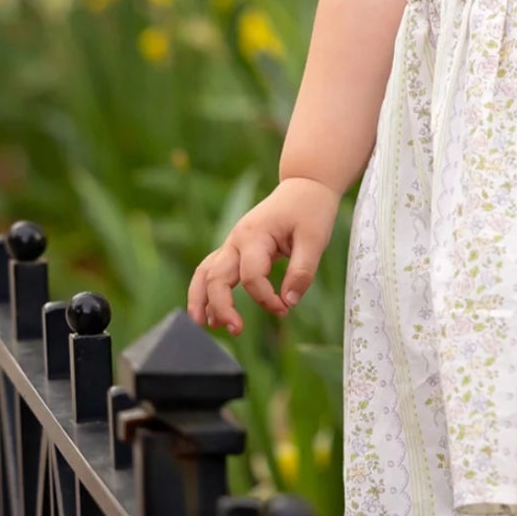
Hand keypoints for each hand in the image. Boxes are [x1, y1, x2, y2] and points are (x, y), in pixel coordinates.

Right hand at [187, 177, 339, 334]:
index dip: (266, 298)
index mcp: (255, 235)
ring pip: (205, 273)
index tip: (285, 309)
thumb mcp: (315, 239)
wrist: (305, 186)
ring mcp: (233, 243)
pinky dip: (207, 291)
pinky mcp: (236, 248)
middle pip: (215, 277)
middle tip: (236, 330)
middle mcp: (237, 239)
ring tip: (202, 326)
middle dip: (221, 306)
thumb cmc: (310, 210)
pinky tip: (211, 313)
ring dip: (201, 300)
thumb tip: (289, 302)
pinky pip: (213, 270)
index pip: (252, 276)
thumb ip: (302, 271)